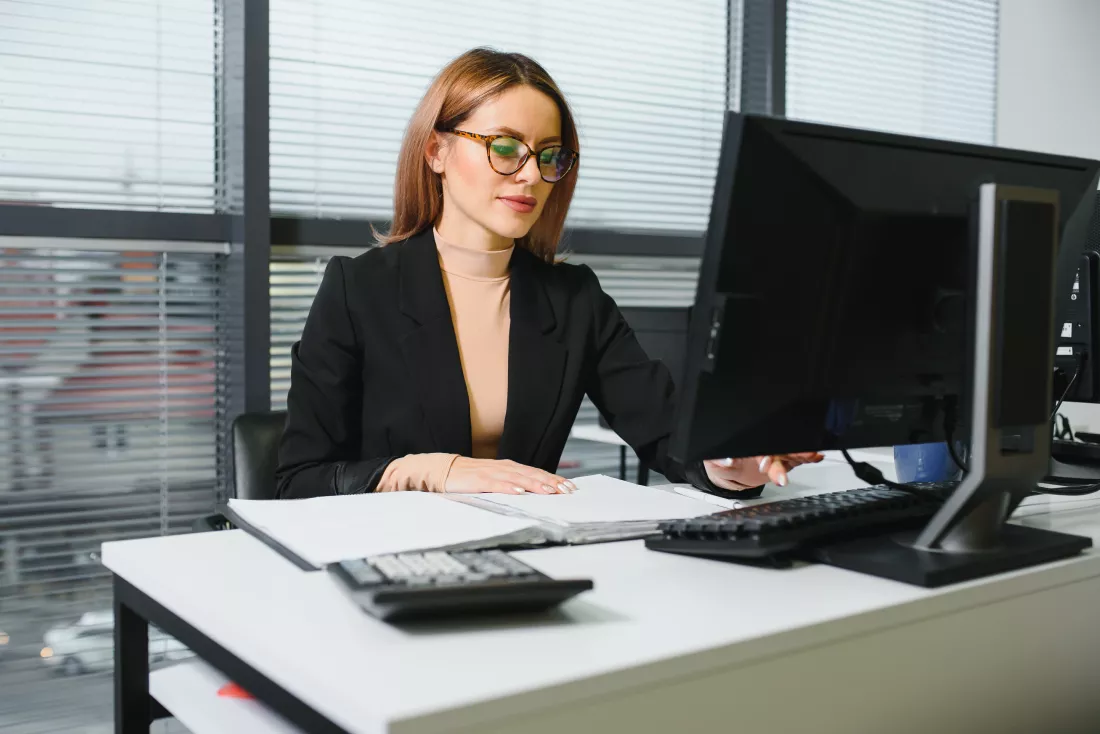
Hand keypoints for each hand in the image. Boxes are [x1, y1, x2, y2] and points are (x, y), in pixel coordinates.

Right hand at [444, 458, 575, 494]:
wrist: (445, 470)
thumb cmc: (471, 477)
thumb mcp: (496, 480)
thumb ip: (513, 483)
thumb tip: (534, 493)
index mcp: (510, 468)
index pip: (536, 472)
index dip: (554, 479)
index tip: (569, 487)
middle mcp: (504, 468)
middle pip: (532, 474)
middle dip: (551, 482)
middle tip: (567, 490)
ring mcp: (492, 473)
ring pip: (519, 478)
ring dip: (535, 484)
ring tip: (550, 491)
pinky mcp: (479, 480)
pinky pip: (497, 483)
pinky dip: (509, 487)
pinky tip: (519, 491)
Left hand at [703, 453, 823, 490]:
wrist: (733, 473)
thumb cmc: (722, 463)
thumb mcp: (714, 463)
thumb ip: (719, 461)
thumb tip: (726, 459)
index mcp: (748, 443)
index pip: (759, 445)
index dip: (764, 454)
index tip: (765, 463)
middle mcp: (764, 445)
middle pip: (779, 446)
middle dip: (789, 452)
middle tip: (796, 461)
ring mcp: (776, 452)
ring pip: (791, 451)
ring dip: (802, 453)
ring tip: (813, 455)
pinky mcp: (785, 461)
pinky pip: (798, 459)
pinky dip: (808, 458)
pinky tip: (816, 456)